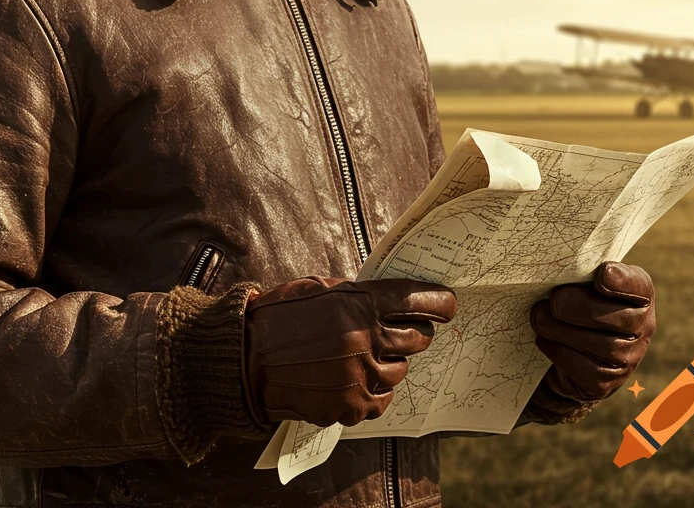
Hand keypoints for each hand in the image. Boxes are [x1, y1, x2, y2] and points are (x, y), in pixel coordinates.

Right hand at [243, 276, 456, 427]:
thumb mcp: (318, 287)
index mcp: (359, 303)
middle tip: (406, 330)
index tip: (448, 304)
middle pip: (418, 339)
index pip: (416, 300)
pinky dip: (374, 391)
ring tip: (369, 356)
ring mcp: (360, 376)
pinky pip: (380, 401)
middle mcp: (366, 339)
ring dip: (391, 362)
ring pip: (400, 371)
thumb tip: (388, 300)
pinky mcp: (351, 406)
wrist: (246, 358)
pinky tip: (356, 380)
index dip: (439, 302)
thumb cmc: (279, 316)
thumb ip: (356, 294)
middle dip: (417, 333)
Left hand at [530, 261, 655, 401]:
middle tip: (552, 301)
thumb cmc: (572, 299)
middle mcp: (642, 327)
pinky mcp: (608, 382)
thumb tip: (559, 268)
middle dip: (579, 307)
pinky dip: (560, 352)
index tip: (600, 275)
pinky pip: (587, 370)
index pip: (639, 285)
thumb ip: (579, 271)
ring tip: (539, 318)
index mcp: (639, 293)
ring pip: (602, 346)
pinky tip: (544, 339)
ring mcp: (629, 358)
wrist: (564, 344)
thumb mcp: (579, 280)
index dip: (621, 282)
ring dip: (562, 330)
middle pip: (619, 318)